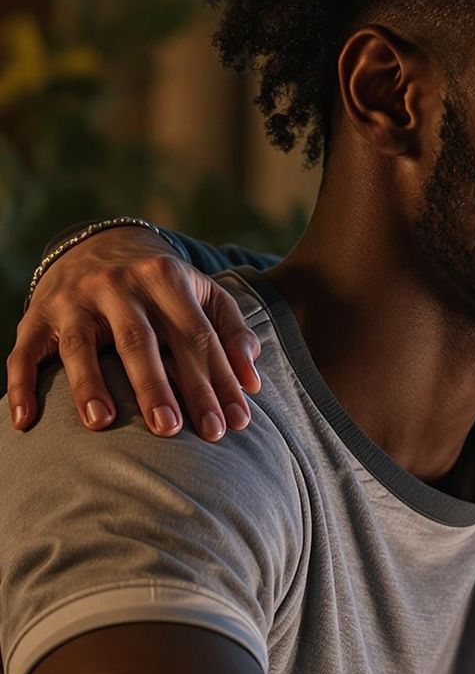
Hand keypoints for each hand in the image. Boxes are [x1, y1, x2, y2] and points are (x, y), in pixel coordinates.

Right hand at [7, 226, 259, 441]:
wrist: (99, 243)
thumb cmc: (163, 285)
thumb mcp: (204, 293)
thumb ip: (232, 331)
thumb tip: (252, 381)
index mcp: (166, 278)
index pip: (195, 336)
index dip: (216, 381)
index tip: (232, 424)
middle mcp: (118, 285)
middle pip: (140, 341)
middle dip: (157, 387)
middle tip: (173, 430)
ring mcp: (74, 299)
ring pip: (80, 344)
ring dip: (90, 385)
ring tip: (103, 424)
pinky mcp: (37, 315)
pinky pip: (24, 352)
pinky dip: (22, 386)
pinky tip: (26, 423)